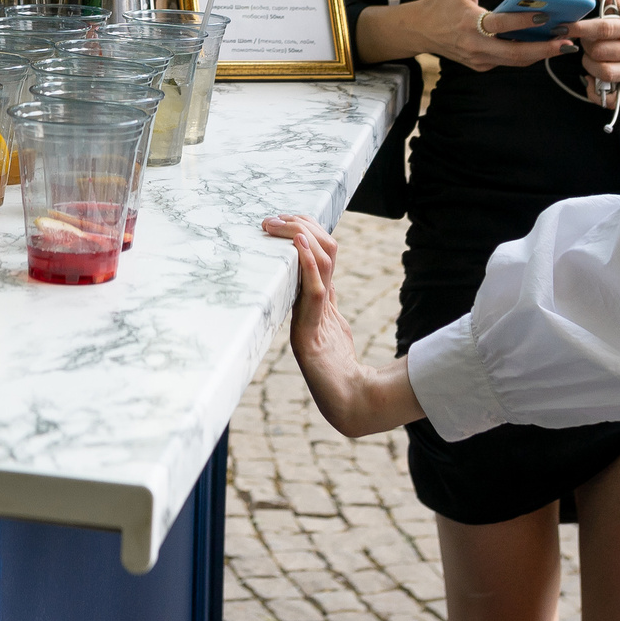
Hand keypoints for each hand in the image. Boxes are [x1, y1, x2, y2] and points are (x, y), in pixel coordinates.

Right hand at [260, 214, 423, 437]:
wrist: (347, 403)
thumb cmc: (339, 371)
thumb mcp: (332, 326)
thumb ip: (323, 301)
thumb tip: (320, 270)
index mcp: (308, 305)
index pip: (308, 259)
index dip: (299, 233)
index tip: (284, 217)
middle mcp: (304, 311)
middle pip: (306, 257)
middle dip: (293, 229)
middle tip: (272, 219)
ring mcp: (306, 322)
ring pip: (310, 268)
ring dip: (299, 239)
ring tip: (284, 224)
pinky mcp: (308, 336)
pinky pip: (311, 293)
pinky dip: (307, 266)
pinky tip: (302, 247)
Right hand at [411, 0, 575, 71]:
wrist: (421, 30)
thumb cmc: (443, 1)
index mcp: (467, 22)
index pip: (500, 24)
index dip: (524, 20)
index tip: (547, 15)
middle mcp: (473, 45)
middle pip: (514, 52)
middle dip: (544, 48)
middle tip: (567, 41)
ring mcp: (477, 59)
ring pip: (515, 61)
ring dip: (541, 54)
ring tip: (563, 44)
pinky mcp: (481, 65)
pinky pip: (508, 61)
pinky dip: (527, 54)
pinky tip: (544, 45)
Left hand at [561, 0, 619, 111]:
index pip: (604, 28)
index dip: (580, 28)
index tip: (562, 28)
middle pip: (600, 51)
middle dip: (584, 46)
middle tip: (584, 41)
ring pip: (603, 72)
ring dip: (588, 65)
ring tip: (589, 56)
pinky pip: (611, 98)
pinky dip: (596, 90)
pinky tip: (591, 79)